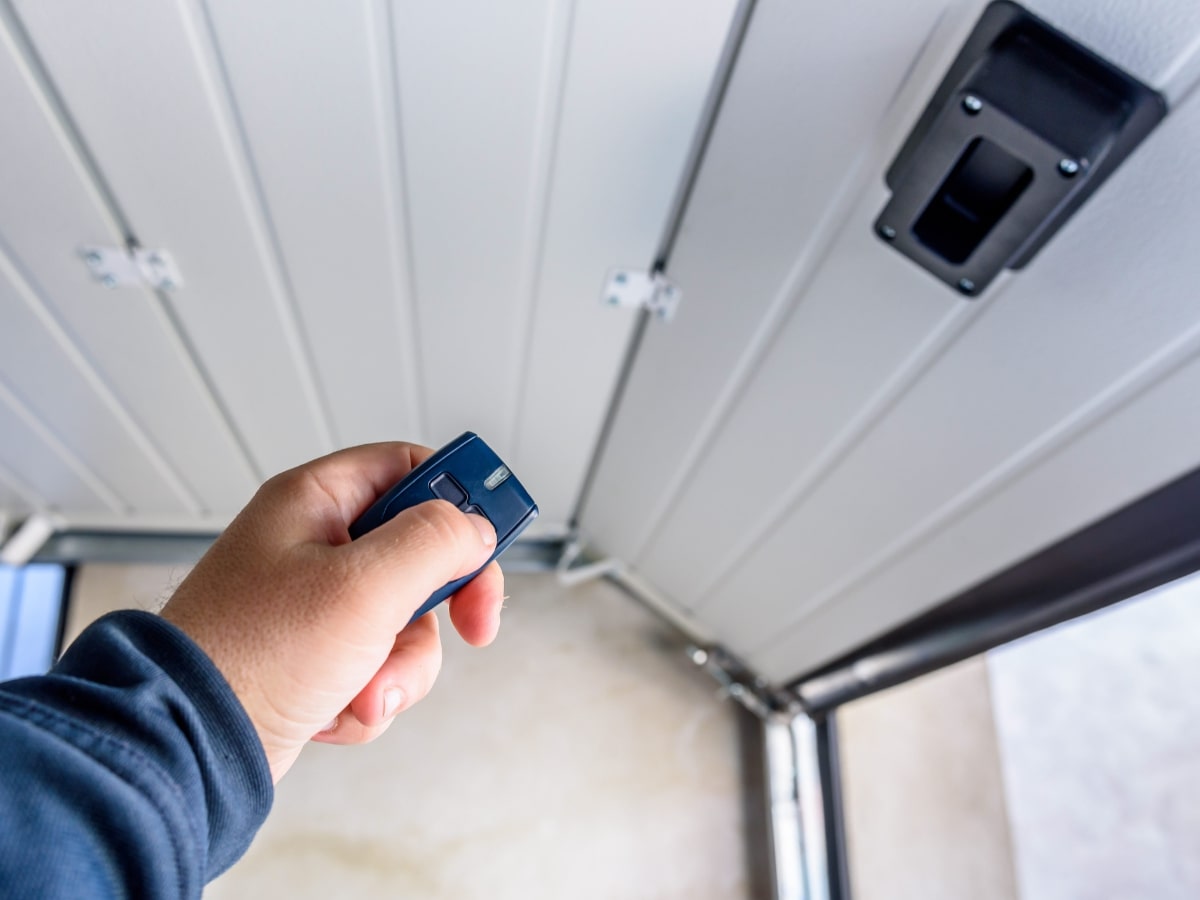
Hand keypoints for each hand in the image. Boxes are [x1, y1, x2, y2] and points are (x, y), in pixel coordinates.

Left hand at [161, 442, 503, 781]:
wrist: (190, 746)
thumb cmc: (252, 655)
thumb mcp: (364, 585)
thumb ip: (434, 542)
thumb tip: (475, 528)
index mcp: (315, 502)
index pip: (409, 468)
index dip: (459, 496)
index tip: (494, 534)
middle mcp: (315, 546)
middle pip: (421, 552)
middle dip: (441, 605)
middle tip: (472, 625)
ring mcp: (316, 605)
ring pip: (407, 621)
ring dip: (401, 665)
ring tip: (363, 689)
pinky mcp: (316, 657)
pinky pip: (379, 665)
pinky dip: (370, 695)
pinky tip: (337, 709)